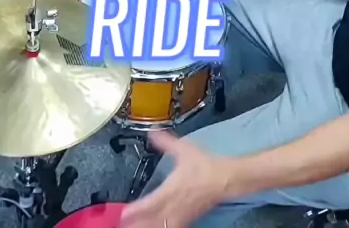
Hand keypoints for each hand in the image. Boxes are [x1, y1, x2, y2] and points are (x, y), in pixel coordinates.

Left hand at [120, 130, 235, 227]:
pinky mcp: (189, 218)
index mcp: (171, 189)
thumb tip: (152, 131)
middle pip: (153, 220)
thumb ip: (166, 142)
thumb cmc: (204, 165)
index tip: (124, 213)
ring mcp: (182, 214)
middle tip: (123, 225)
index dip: (137, 210)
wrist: (224, 179)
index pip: (151, 202)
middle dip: (138, 224)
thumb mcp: (184, 149)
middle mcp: (174, 205)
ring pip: (162, 226)